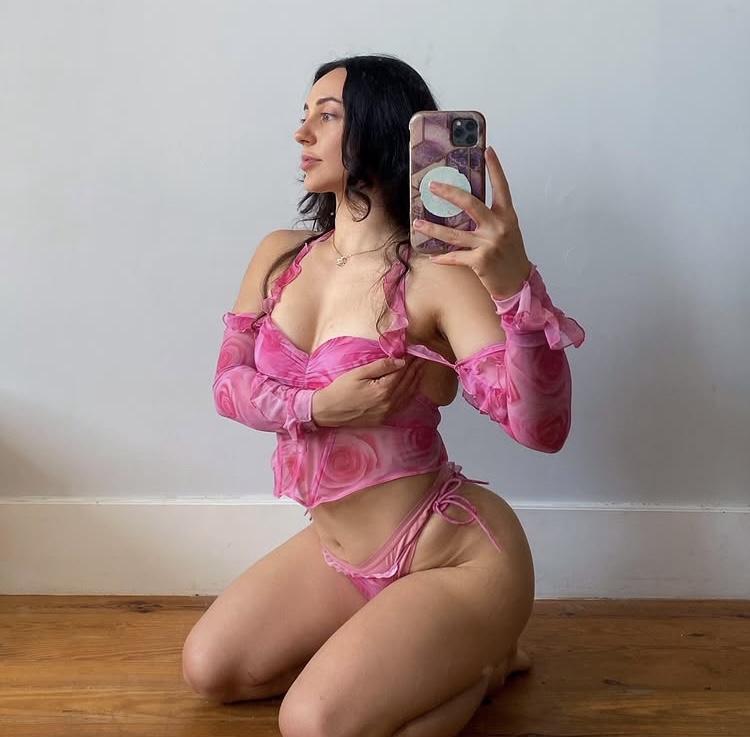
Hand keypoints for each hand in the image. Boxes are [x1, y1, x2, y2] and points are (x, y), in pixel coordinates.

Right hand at [312, 356, 424, 427]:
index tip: (415, 351)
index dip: (410, 360)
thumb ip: (380, 366)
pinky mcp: (384, 418)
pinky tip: (413, 388)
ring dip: (416, 381)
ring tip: (422, 369)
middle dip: (416, 369)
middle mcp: (389, 403)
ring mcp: (387, 412)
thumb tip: (400, 361)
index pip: (402, 372)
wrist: (328, 411)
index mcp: (383, 390)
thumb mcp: (358, 373)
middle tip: (423, 358)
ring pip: (408, 395)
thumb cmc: (340, 390)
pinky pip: (402, 405)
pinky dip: (410, 394)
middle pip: (408, 383)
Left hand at [413, 146, 532, 297]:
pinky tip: (432, 257)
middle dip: (449, 193)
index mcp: (507, 216)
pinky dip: (442, 258)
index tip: (488, 150)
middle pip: (470, 204)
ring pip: (454, 234)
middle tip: (432, 185)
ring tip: (417, 223)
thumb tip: (467, 204)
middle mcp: (498, 227)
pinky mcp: (480, 261)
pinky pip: (455, 256)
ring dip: (433, 228)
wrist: (517, 283)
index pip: (501, 187)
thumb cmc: (510, 256)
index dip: (495, 168)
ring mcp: (489, 244)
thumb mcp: (507, 231)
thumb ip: (492, 217)